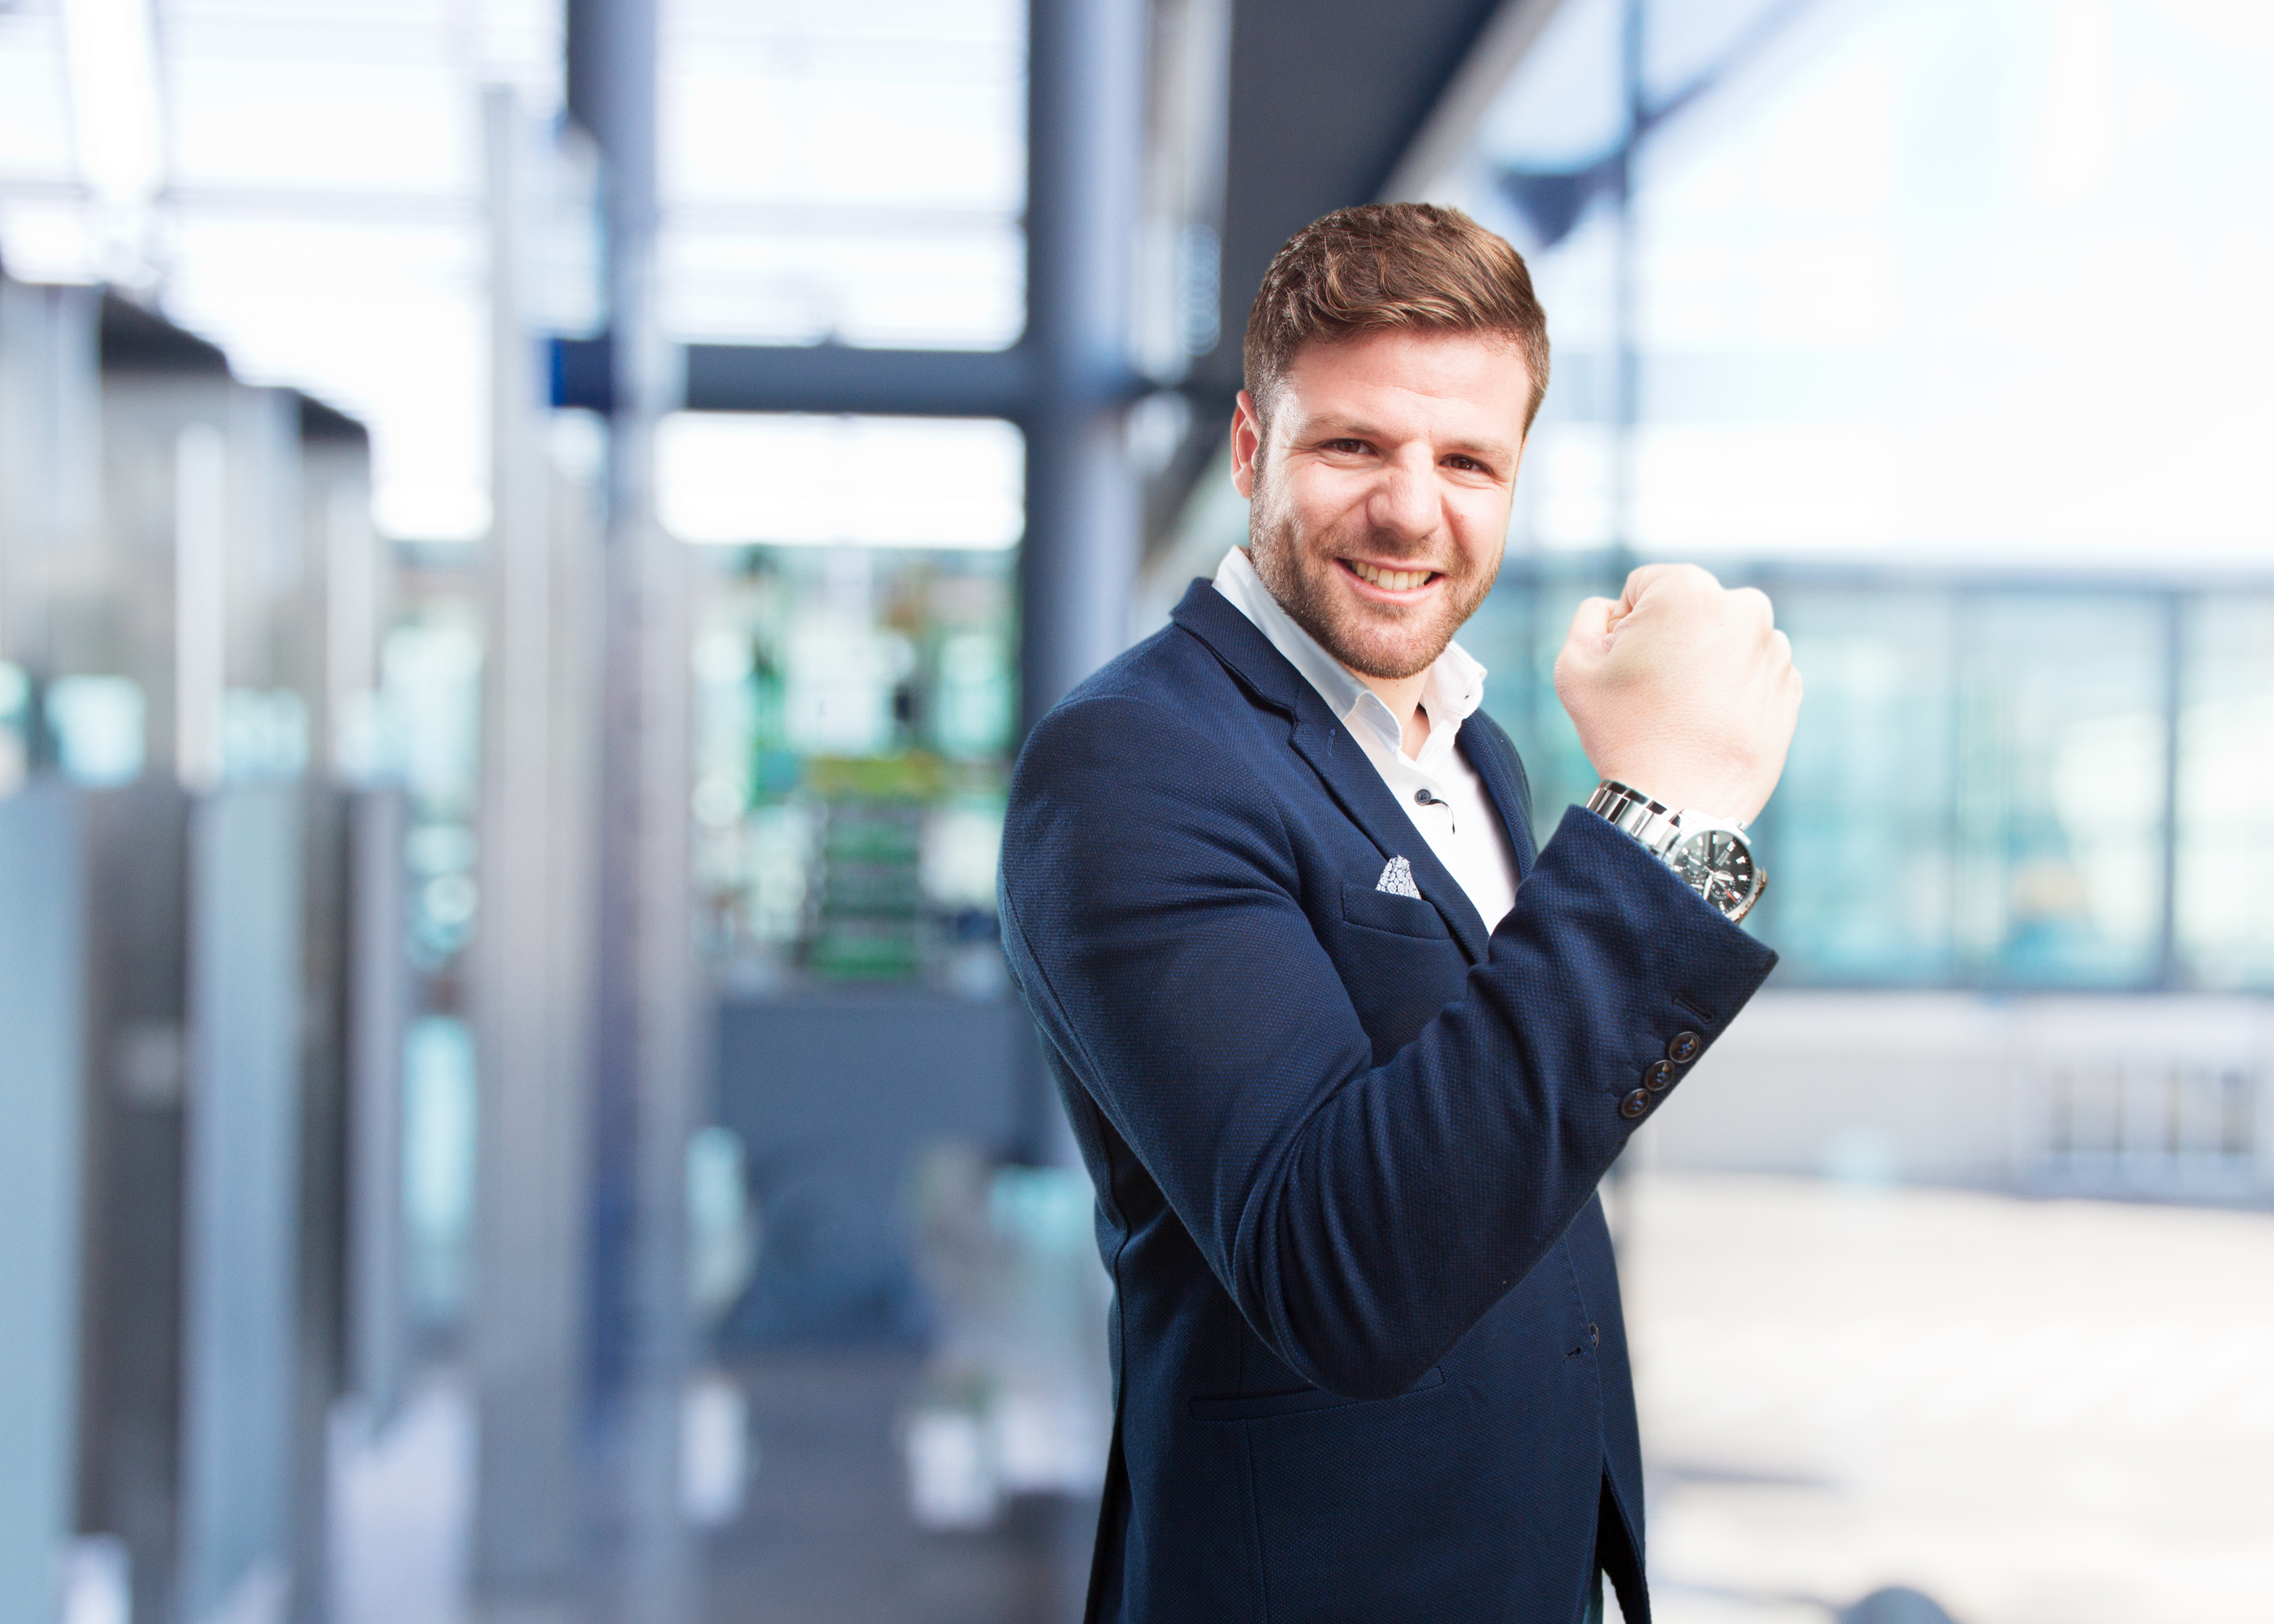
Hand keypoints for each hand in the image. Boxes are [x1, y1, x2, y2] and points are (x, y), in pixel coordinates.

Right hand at [1551, 564, 1800, 823]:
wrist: (1678, 804)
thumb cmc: (1623, 733)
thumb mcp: (1575, 664)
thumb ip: (1589, 616)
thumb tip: (1618, 612)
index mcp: (1689, 590)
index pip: (1645, 588)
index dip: (1624, 627)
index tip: (1629, 668)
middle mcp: (1743, 608)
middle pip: (1690, 611)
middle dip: (1671, 640)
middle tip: (1655, 692)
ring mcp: (1773, 650)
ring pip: (1724, 642)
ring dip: (1705, 665)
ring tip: (1684, 712)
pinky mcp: (1790, 687)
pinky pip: (1750, 674)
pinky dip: (1731, 692)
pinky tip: (1710, 724)